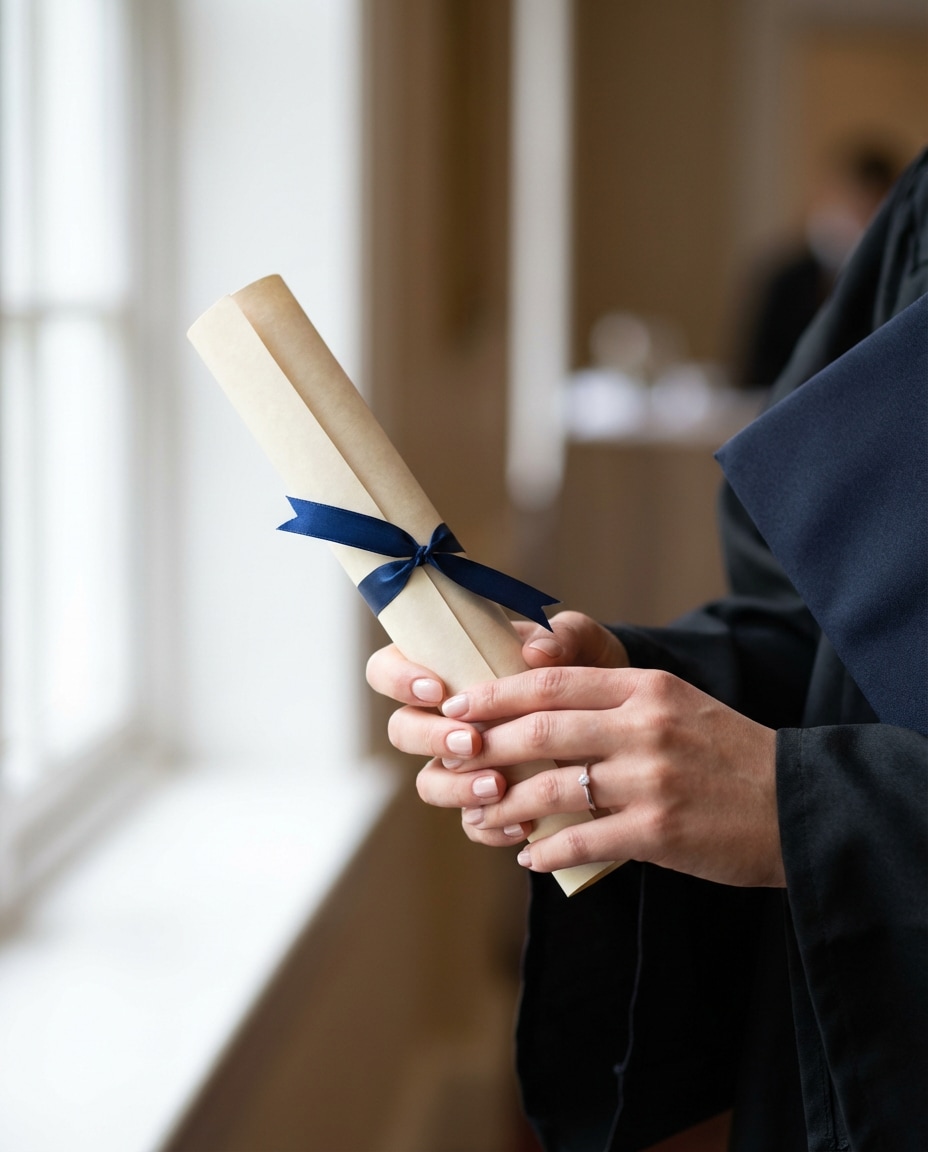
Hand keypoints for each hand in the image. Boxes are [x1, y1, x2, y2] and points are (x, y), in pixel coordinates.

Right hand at [365, 611, 628, 841]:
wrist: (615, 719)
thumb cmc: (584, 667)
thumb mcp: (582, 643)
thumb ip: (564, 635)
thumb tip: (538, 650)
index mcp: (447, 666)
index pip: (388, 668)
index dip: (399, 680)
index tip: (437, 689)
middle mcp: (444, 717)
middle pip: (401, 731)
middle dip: (431, 739)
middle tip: (472, 741)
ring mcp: (460, 763)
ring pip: (429, 782)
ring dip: (456, 788)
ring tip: (497, 786)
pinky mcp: (487, 802)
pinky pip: (472, 824)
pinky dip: (493, 828)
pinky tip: (524, 824)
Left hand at [418, 665, 783, 887]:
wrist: (797, 805)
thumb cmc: (727, 754)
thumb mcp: (676, 705)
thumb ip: (615, 702)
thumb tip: (540, 715)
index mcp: (646, 687)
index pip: (554, 681)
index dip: (497, 693)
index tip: (458, 705)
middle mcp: (645, 725)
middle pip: (543, 728)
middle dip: (486, 744)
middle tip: (451, 757)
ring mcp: (652, 778)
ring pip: (553, 786)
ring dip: (505, 804)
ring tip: (479, 817)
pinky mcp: (659, 830)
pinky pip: (583, 838)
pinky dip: (546, 848)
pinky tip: (528, 855)